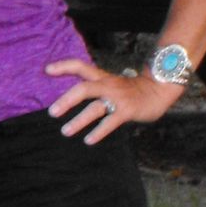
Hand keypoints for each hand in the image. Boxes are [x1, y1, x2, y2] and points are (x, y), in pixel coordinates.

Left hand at [45, 58, 175, 143]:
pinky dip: (99, 132)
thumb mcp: (110, 83)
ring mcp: (117, 98)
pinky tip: (88, 140)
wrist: (158, 90)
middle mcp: (107, 85)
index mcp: (101, 77)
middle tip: (52, 112)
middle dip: (66, 100)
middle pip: (83, 89)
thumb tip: (68, 97)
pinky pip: (110, 122)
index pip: (80, 66)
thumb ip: (93, 86)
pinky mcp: (127, 110)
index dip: (64, 66)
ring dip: (79, 121)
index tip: (47, 70)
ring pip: (95, 108)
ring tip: (65, 131)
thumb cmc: (129, 89)